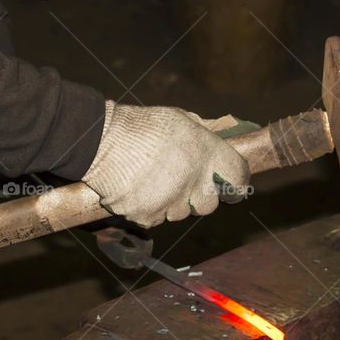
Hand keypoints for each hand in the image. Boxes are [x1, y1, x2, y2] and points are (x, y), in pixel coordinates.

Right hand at [82, 102, 249, 227]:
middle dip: (199, 196)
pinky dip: (150, 209)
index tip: (232, 186)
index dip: (237, 183)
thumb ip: (205, 137)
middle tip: (182, 181)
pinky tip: (140, 190)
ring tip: (154, 181)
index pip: (239, 177)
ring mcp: (171, 201)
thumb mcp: (180, 120)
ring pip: (181, 213)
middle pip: (209, 204)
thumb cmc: (141, 127)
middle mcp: (193, 180)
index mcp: (206, 152)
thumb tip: (223, 145)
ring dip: (173, 203)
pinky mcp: (149, 216)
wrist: (100, 140)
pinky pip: (157, 219)